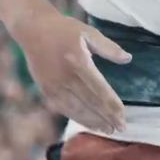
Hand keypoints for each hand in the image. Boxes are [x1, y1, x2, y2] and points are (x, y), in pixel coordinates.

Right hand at [11, 10, 129, 134]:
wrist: (32, 29)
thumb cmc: (63, 29)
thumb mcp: (88, 32)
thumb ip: (108, 47)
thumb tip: (128, 58)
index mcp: (78, 62)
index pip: (100, 91)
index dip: (112, 106)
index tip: (124, 117)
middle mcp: (65, 77)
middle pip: (90, 103)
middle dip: (107, 118)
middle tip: (121, 128)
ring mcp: (54, 85)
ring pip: (77, 109)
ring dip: (93, 121)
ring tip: (107, 130)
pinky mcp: (46, 90)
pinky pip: (64, 108)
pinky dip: (77, 117)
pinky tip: (88, 122)